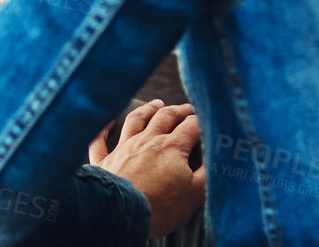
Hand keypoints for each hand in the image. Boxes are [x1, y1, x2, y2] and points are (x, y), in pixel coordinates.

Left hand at [88, 101, 205, 237]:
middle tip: (187, 109)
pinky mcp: (104, 161)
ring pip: (136, 120)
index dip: (201, 121)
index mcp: (172, 147)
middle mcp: (148, 140)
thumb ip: (208, 173)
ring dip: (148, 110)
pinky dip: (103, 128)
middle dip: (178, 111)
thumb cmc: (160, 205)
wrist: (121, 213)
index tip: (207, 120)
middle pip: (165, 117)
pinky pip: (100, 140)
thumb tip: (218, 157)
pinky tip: (106, 122)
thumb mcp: (195, 193)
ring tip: (157, 104)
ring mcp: (123, 147)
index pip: (191, 126)